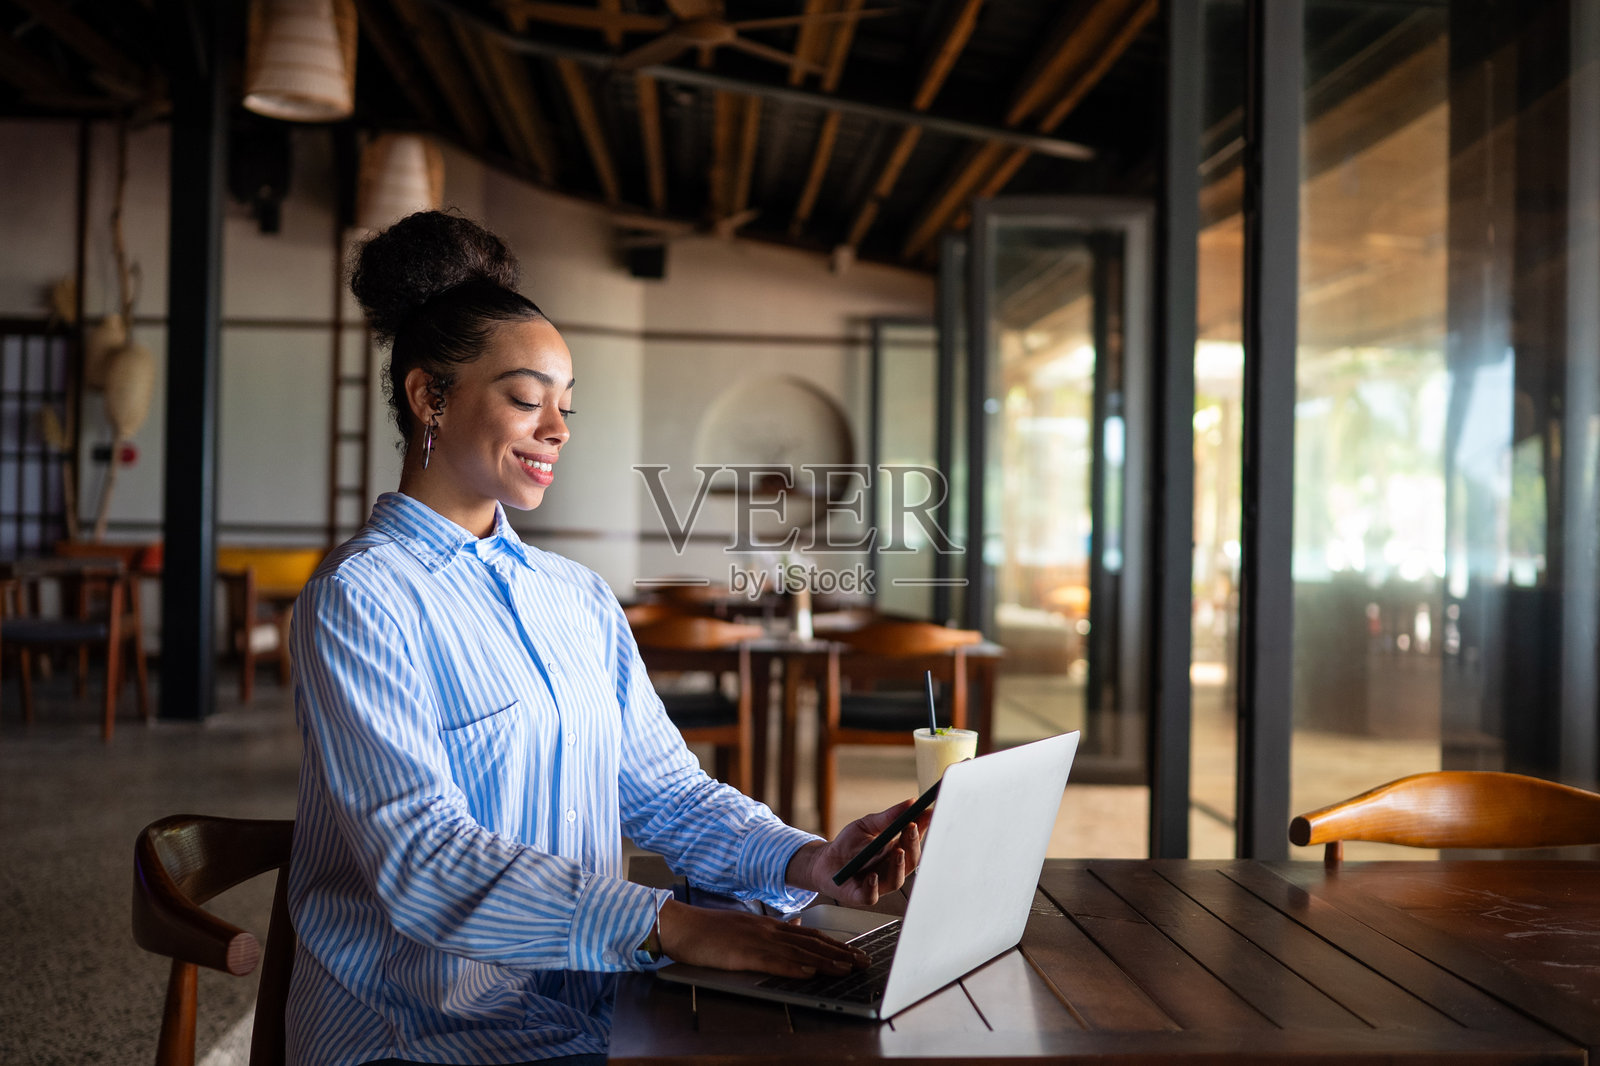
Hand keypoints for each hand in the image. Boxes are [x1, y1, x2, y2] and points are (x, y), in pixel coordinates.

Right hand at [654, 899, 867, 977]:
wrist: (682, 926)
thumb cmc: (711, 930)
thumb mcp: (746, 926)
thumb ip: (771, 929)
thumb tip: (795, 928)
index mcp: (770, 926)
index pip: (811, 936)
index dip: (835, 944)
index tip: (855, 952)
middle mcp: (769, 931)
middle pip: (811, 944)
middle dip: (840, 954)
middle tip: (862, 963)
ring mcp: (757, 942)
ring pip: (798, 954)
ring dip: (825, 963)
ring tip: (845, 971)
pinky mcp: (743, 955)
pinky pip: (772, 963)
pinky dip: (793, 970)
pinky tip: (808, 975)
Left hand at [787, 799, 930, 906]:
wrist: (825, 862)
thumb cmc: (849, 845)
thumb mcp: (867, 825)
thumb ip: (888, 817)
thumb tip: (911, 802)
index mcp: (896, 851)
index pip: (914, 840)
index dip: (923, 828)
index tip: (928, 813)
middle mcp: (891, 869)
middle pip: (910, 861)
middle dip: (913, 844)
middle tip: (912, 827)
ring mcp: (878, 884)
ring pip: (896, 880)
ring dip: (899, 866)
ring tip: (898, 851)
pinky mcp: (861, 895)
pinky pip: (871, 895)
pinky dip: (873, 887)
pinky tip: (872, 876)